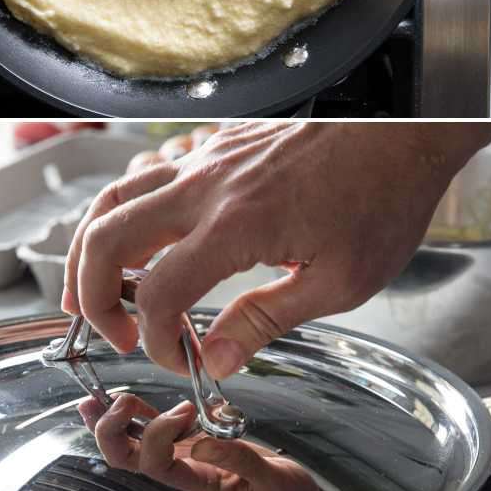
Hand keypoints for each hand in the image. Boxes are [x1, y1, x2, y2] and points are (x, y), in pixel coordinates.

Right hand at [62, 122, 490, 378]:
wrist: (402, 132)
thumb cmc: (382, 197)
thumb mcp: (339, 281)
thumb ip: (265, 320)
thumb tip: (217, 358)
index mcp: (235, 226)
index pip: (159, 293)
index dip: (154, 338)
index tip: (173, 357)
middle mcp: (204, 188)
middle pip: (107, 237)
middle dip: (90, 294)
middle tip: (110, 330)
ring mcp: (201, 161)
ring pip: (111, 198)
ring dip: (88, 247)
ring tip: (88, 286)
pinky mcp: (210, 148)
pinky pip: (141, 174)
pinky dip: (119, 208)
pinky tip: (131, 232)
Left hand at [79, 393, 361, 490]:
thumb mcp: (272, 479)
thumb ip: (238, 461)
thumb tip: (200, 444)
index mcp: (195, 481)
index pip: (155, 464)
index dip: (157, 435)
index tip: (185, 411)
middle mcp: (177, 469)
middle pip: (125, 458)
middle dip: (110, 431)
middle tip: (121, 400)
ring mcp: (176, 455)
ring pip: (127, 444)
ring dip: (107, 420)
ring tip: (94, 396)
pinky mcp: (183, 441)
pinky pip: (145, 429)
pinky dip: (128, 414)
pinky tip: (121, 399)